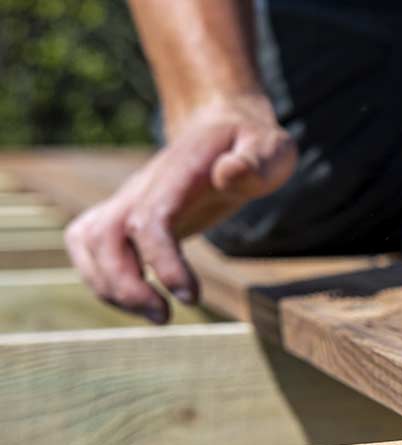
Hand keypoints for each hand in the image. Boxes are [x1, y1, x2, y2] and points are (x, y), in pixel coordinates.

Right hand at [65, 94, 295, 322]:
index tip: (190, 296)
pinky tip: (140, 300)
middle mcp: (142, 187)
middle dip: (125, 286)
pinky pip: (91, 246)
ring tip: (156, 316)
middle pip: (105, 237)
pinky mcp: (127, 214)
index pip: (150, 220)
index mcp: (176, 175)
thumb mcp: (269, 146)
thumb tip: (230, 174)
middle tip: (164, 318)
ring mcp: (129, 199)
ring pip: (88, 243)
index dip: (162, 260)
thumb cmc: (251, 143)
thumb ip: (255, 162)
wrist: (223, 127)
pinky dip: (102, 279)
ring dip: (109, 287)